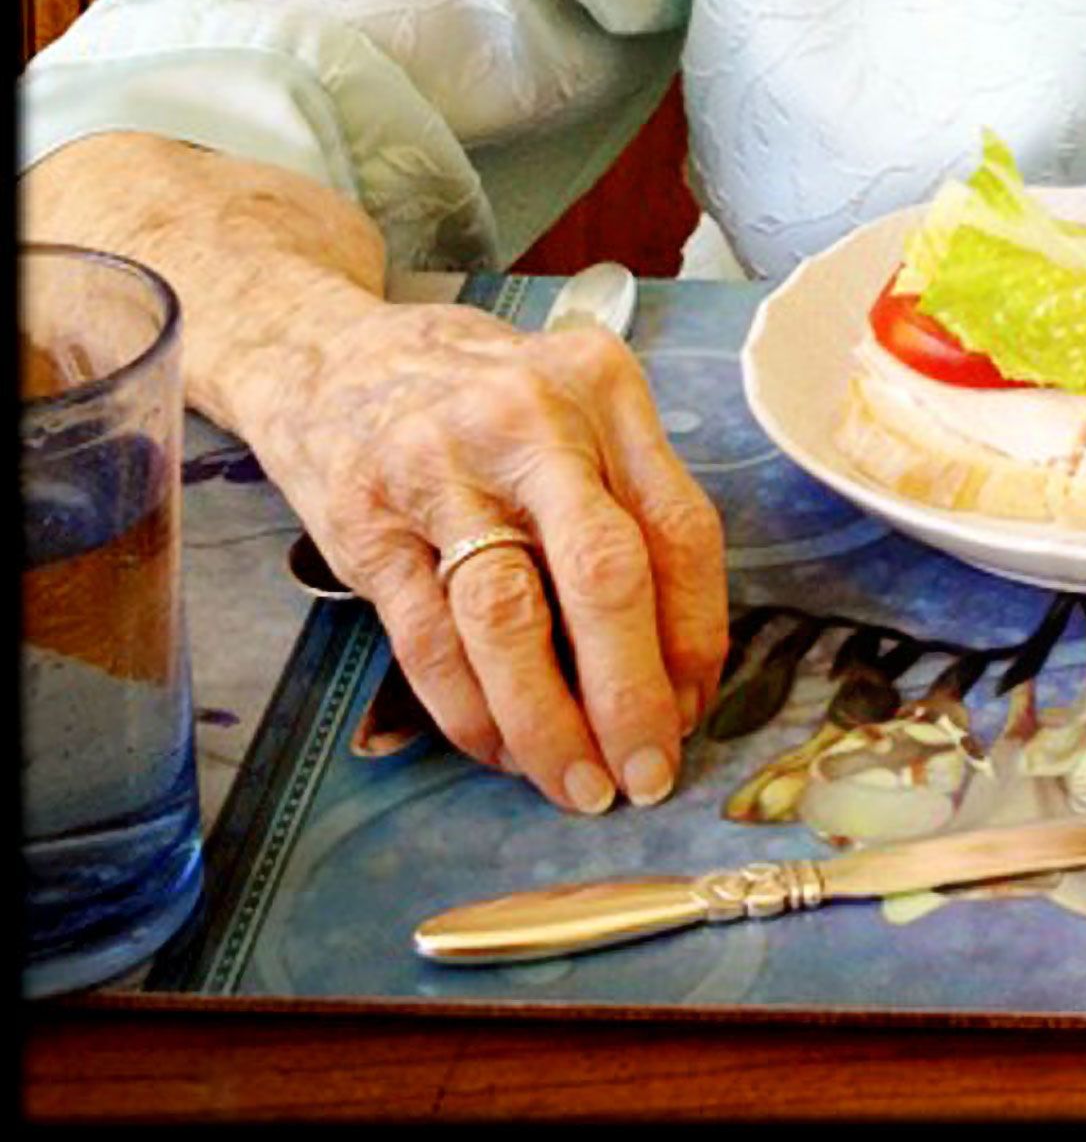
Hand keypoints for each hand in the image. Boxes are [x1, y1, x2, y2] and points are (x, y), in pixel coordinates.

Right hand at [22, 132, 729, 814]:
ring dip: (550, 721)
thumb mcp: (573, 408)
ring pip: (509, 620)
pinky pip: (429, 640)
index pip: (678, 524)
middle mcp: (529, 420)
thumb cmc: (480, 397)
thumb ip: (628, 500)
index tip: (698, 705)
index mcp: (603, 387)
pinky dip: (471, 711)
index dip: (696, 632)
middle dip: (633, 692)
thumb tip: (677, 659)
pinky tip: (500, 749)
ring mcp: (440, 468)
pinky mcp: (366, 522)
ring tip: (578, 784)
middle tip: (648, 773)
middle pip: (603, 573)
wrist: (331, 357)